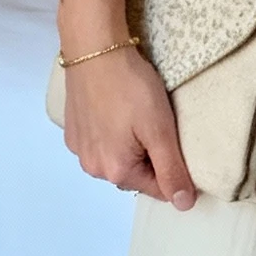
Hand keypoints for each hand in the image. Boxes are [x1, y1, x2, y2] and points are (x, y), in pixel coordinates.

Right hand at [61, 44, 195, 209]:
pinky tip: (116, 111)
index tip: (176, 141)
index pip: (158, 188)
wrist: (94, 50)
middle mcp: (92, 167)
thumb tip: (184, 205)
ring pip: (116, 159)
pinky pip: (99, 144)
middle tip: (156, 124)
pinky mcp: (72, 131)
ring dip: (130, 146)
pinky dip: (111, 134)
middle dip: (150, 156)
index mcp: (116, 171)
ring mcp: (79, 149)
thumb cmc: (131, 88)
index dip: (174, 168)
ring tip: (135, 115)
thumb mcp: (161, 131)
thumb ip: (172, 171)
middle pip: (135, 174)